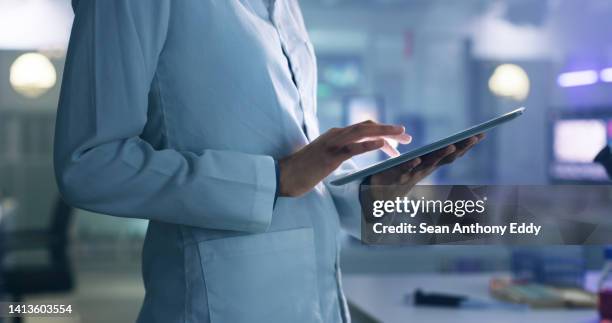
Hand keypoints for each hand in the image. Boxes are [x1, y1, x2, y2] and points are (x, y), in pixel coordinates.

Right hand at [278, 120, 411, 196]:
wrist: (284, 176)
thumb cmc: (303, 170)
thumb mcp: (324, 157)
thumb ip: (338, 152)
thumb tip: (352, 154)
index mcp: (336, 135)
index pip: (364, 128)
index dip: (383, 132)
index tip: (398, 140)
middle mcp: (336, 134)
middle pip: (368, 126)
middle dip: (390, 130)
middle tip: (408, 137)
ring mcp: (333, 144)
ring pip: (364, 132)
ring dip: (385, 133)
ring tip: (402, 137)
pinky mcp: (330, 156)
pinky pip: (353, 148)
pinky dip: (369, 145)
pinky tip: (382, 145)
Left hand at [368, 134, 484, 200]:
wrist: (379, 195)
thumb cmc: (398, 177)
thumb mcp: (416, 163)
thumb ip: (428, 155)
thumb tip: (446, 145)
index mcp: (430, 164)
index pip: (452, 153)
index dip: (466, 144)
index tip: (482, 133)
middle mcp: (425, 170)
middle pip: (447, 157)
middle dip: (463, 147)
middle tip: (477, 136)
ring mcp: (413, 174)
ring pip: (429, 164)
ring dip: (440, 155)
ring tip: (452, 146)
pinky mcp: (397, 176)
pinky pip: (405, 170)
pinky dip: (411, 165)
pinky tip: (417, 159)